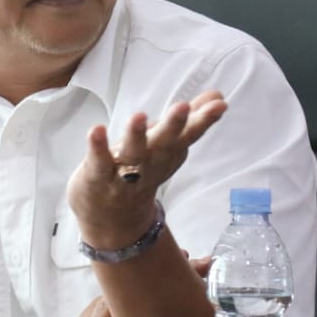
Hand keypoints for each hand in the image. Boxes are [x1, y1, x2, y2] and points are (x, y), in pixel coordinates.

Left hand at [66, 91, 226, 250]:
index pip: (189, 135)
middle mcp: (150, 163)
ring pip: (133, 154)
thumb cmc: (142, 172)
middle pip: (164, 144)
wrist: (114, 221)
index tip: (219, 105)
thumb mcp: (169, 147)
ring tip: (139, 116)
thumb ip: (190, 120)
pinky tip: (96, 130)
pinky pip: (99, 162)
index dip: (203, 121)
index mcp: (168, 153)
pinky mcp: (98, 175)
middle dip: (174, 126)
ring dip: (136, 135)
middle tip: (183, 107)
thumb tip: (218, 95)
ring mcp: (124, 172)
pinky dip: (98, 147)